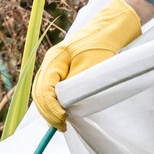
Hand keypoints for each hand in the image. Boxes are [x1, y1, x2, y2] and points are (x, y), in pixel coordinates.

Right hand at [32, 0, 141, 130]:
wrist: (113, 27)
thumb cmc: (104, 44)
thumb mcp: (91, 66)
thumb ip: (76, 84)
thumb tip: (65, 105)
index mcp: (55, 59)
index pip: (44, 89)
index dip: (51, 108)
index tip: (63, 120)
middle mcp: (51, 62)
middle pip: (40, 92)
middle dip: (49, 112)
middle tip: (61, 126)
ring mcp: (56, 65)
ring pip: (44, 91)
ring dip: (50, 108)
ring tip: (60, 123)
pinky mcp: (65, 69)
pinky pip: (53, 88)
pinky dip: (54, 102)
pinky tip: (61, 113)